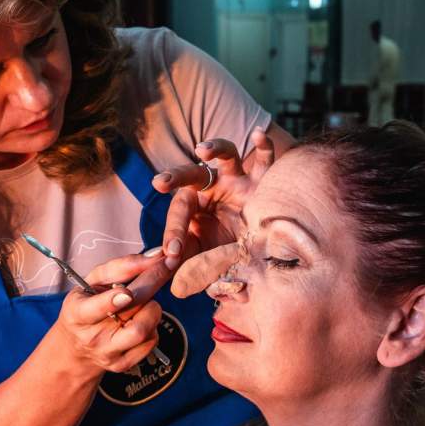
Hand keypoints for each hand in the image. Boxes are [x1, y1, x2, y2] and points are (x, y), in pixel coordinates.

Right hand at [55, 250, 174, 373]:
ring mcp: (108, 354)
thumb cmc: (89, 303)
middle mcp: (91, 337)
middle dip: (152, 283)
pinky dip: (153, 326)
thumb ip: (121, 266)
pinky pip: (151, 342)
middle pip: (130, 312)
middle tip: (167, 264)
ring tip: (144, 303)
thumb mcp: (94, 281)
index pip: (95, 309)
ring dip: (152, 310)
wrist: (77, 346)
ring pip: (144, 330)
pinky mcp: (123, 364)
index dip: (112, 301)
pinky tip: (141, 320)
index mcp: (77, 313)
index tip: (127, 293)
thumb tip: (156, 255)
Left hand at [152, 128, 276, 268]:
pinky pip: (264, 160)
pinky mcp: (262, 180)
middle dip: (175, 177)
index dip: (174, 233)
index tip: (171, 254)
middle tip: (160, 182)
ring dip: (215, 148)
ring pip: (225, 155)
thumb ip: (194, 269)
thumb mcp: (209, 261)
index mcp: (194, 208)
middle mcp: (212, 188)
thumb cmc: (228, 250)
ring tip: (202, 149)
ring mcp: (238, 180)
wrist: (261, 245)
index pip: (179, 215)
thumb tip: (177, 289)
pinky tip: (261, 136)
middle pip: (190, 176)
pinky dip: (265, 146)